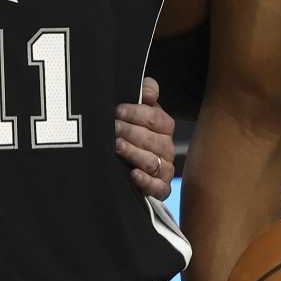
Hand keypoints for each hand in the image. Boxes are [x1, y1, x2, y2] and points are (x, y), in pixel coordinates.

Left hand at [115, 76, 177, 199]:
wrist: (122, 161)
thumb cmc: (130, 129)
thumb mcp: (137, 107)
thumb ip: (146, 92)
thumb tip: (149, 92)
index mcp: (165, 127)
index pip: (156, 119)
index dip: (137, 114)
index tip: (118, 111)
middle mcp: (167, 148)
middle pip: (154, 140)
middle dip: (131, 133)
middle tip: (113, 128)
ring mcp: (164, 168)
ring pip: (153, 162)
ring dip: (134, 153)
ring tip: (117, 146)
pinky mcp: (160, 188)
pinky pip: (159, 188)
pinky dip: (147, 182)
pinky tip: (133, 174)